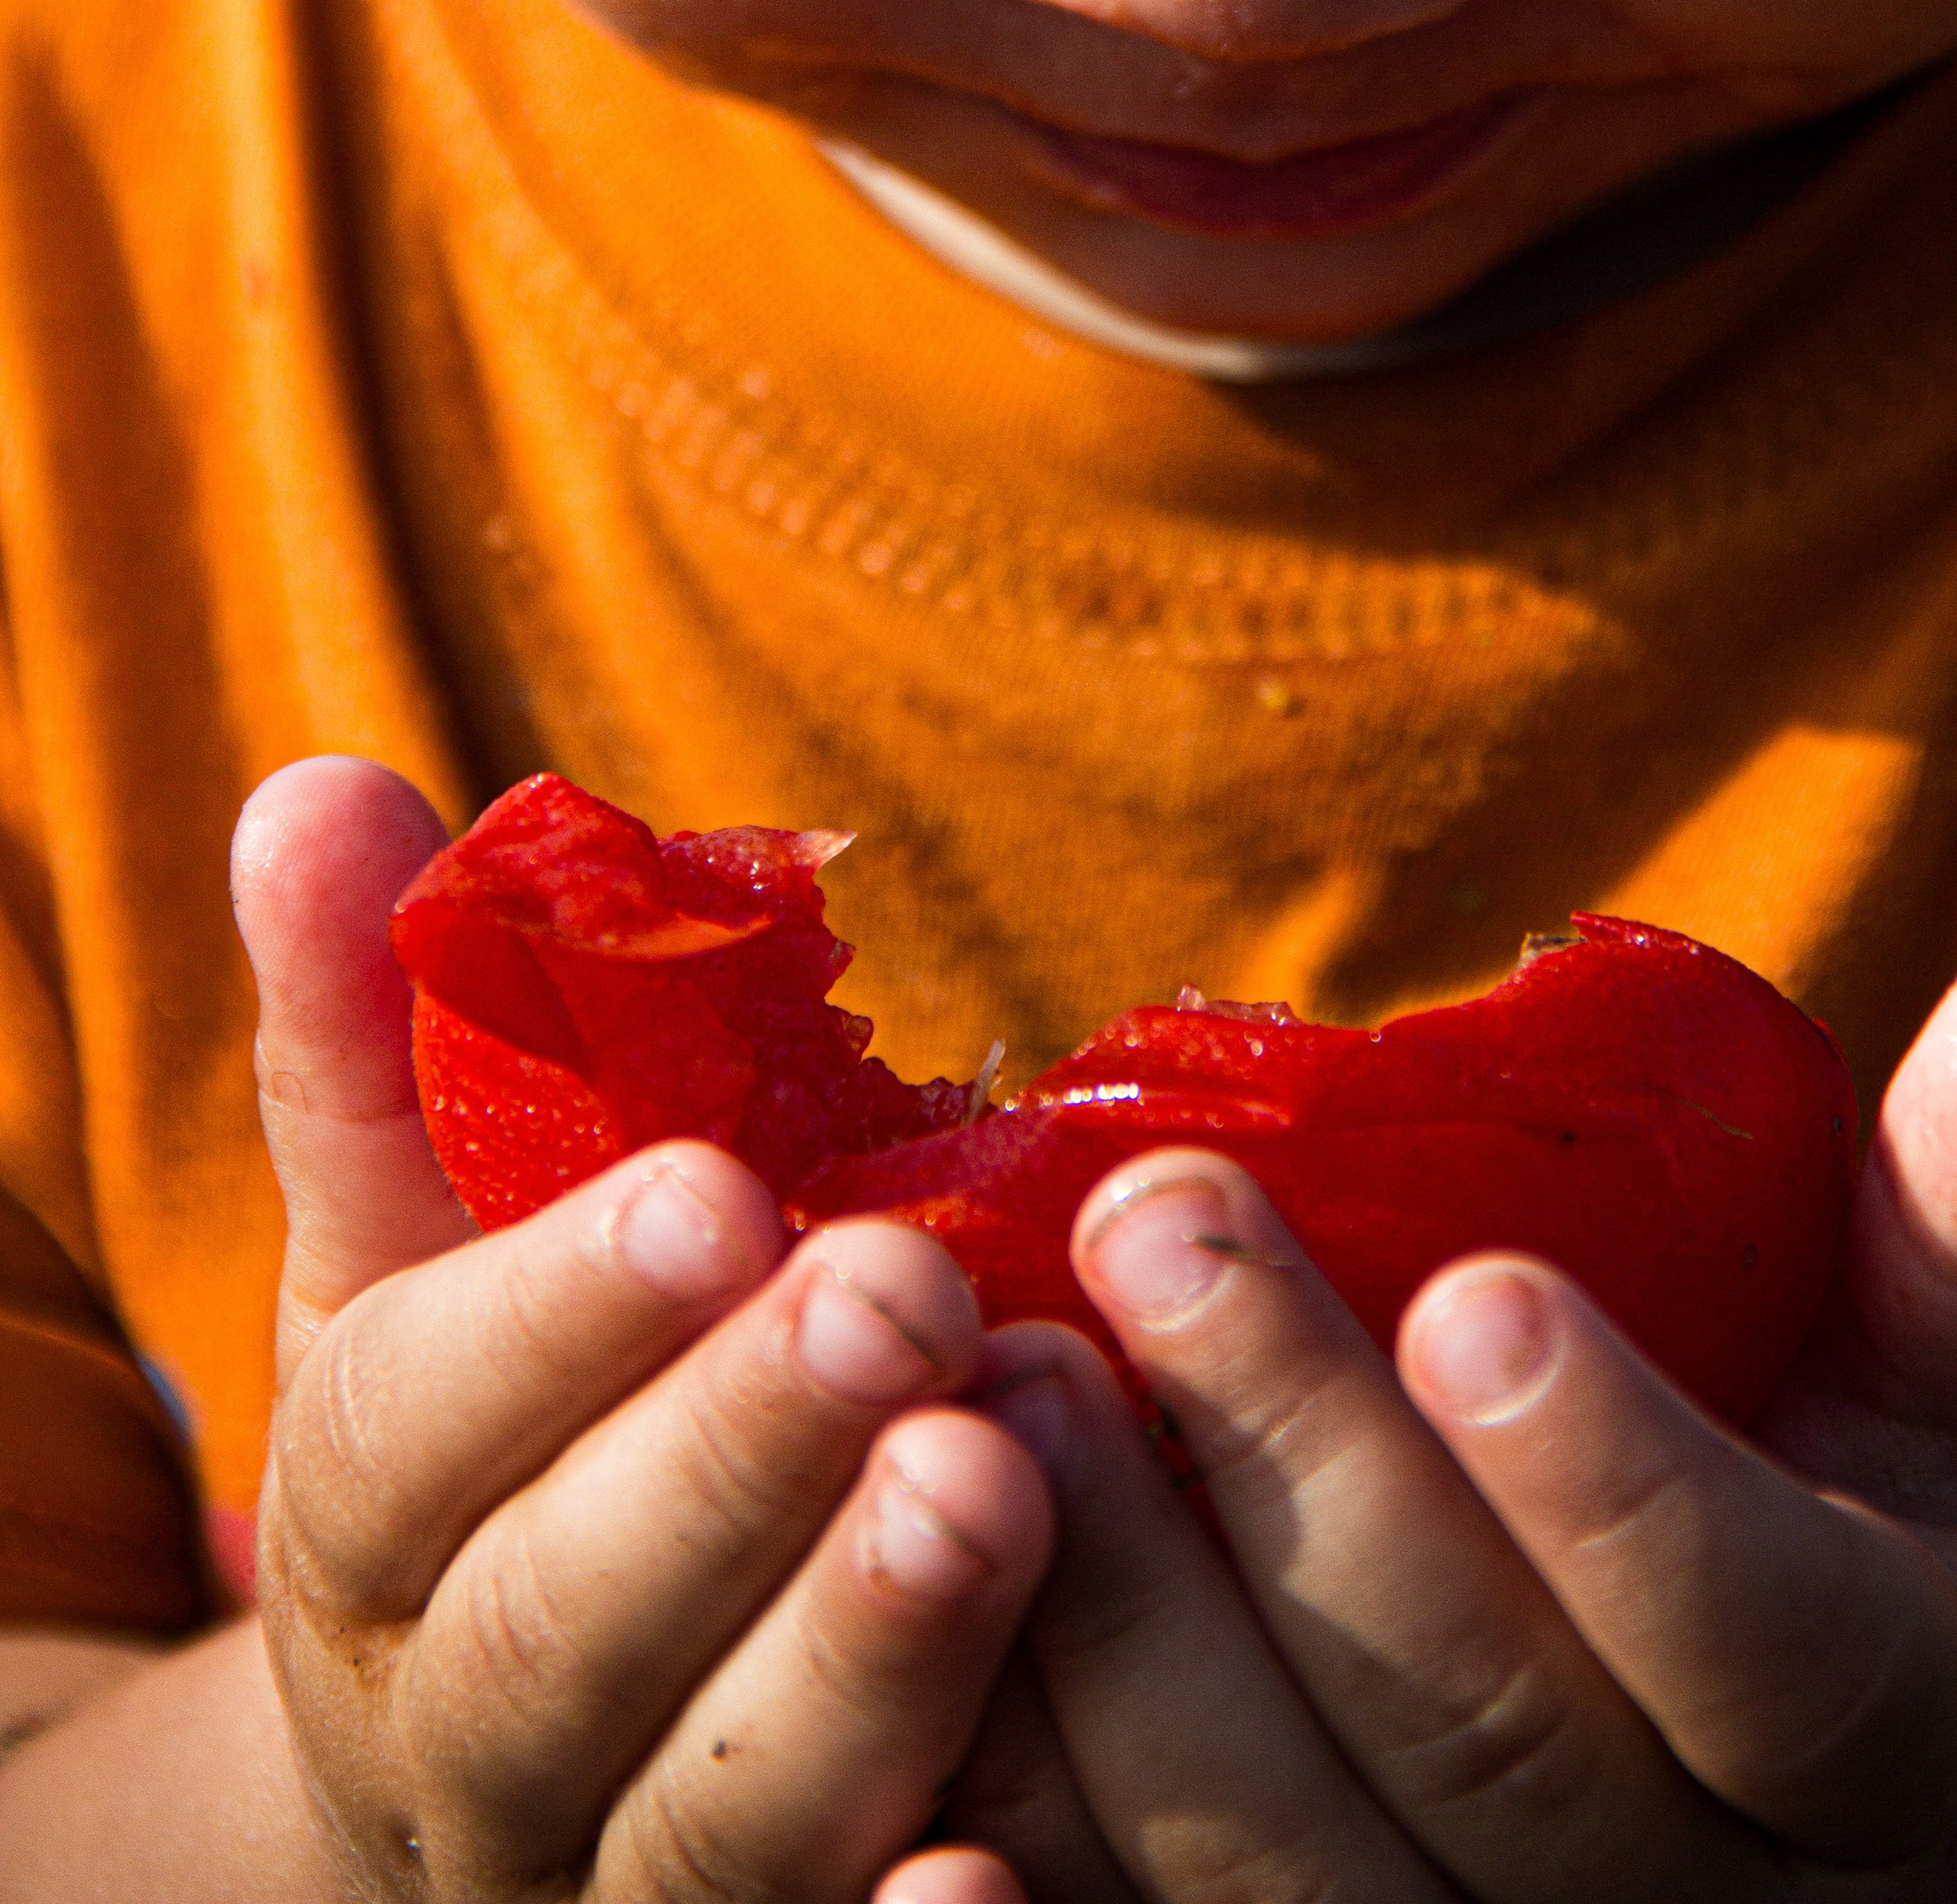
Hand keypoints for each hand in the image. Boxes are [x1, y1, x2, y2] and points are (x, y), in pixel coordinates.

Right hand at [233, 757, 1053, 1903]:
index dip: (558, 1316)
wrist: (502, 1755)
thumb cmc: (504, 1426)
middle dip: (726, 1462)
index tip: (718, 1189)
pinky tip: (1015, 1868)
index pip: (422, 1433)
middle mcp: (464, 1742)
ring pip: (708, 1831)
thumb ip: (380, 1032)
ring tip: (1003, 1477)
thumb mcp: (413, 1238)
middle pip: (560, 1634)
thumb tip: (318, 785)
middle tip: (900, 1296)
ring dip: (851, 1664)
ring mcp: (606, 1889)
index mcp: (377, 1530)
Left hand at [901, 928, 1956, 1901]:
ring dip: (1125, 1626)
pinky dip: (1023, 1864)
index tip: (1480, 1290)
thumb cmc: (1928, 1534)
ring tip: (1002, 1375)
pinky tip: (901, 1742)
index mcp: (1886, 1734)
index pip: (1765, 1642)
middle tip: (1159, 1220)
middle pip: (1479, 1734)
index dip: (1620, 1484)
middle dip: (1304, 1467)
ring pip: (1285, 1863)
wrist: (1864, 1830)